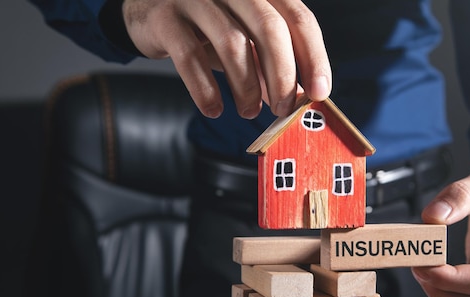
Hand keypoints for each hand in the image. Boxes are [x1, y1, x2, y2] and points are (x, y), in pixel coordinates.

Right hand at [123, 0, 331, 118]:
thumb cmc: (207, 26)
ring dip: (247, 87)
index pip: (299, 18)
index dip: (314, 57)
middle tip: (284, 109)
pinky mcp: (164, 17)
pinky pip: (191, 58)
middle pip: (269, 28)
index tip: (321, 92)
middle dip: (283, 76)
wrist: (148, 9)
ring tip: (250, 112)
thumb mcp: (246, 37)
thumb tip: (300, 96)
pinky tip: (214, 108)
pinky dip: (206, 91)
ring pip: (233, 44)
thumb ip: (271, 61)